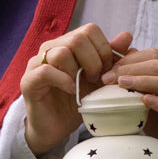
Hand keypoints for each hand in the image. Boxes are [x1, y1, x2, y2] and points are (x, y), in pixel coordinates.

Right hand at [21, 24, 132, 156]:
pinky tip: (71, 91)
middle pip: (77, 38)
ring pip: (62, 52)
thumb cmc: (76, 102)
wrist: (56, 128)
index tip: (107, 70)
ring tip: (82, 86)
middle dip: (94, 60)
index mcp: (67, 44)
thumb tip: (128, 36)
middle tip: (96, 79)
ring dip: (79, 71)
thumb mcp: (99, 80)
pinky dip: (64, 81)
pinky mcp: (29, 80)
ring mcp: (37, 63)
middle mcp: (51, 48)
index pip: (89, 30)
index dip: (104, 49)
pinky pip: (47, 71)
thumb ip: (111, 59)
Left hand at [102, 49, 157, 158]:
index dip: (130, 60)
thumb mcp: (142, 100)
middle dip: (132, 69)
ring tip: (123, 85)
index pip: (154, 55)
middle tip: (109, 78)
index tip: (108, 70)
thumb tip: (114, 61)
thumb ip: (132, 82)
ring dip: (145, 82)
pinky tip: (145, 101)